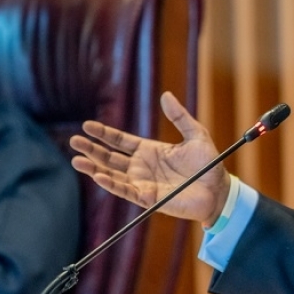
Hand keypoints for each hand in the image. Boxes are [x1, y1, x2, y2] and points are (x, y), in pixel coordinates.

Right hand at [69, 91, 230, 225]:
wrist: (219, 189)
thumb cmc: (209, 164)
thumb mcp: (195, 134)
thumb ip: (179, 117)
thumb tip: (166, 95)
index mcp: (150, 151)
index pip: (120, 141)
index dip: (104, 134)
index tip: (87, 125)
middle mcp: (142, 167)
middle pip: (110, 157)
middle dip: (92, 149)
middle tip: (74, 141)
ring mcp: (143, 182)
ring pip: (112, 175)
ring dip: (94, 168)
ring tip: (77, 160)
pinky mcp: (148, 197)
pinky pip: (126, 191)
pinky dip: (112, 185)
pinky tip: (98, 176)